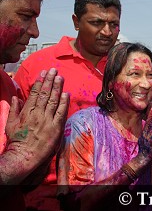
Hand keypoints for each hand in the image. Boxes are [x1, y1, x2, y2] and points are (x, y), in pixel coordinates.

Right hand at [4, 68, 68, 182]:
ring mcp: (47, 120)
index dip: (40, 82)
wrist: (24, 156)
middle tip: (54, 70)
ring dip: (57, 88)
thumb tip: (16, 97)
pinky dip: (64, 102)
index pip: (34, 93)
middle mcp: (38, 113)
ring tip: (60, 77)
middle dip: (50, 80)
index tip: (43, 73)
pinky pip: (61, 112)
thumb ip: (14, 109)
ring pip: (54, 100)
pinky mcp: (56, 127)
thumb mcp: (10, 124)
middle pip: (45, 94)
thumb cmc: (16, 141)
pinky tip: (66, 94)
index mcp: (27, 111)